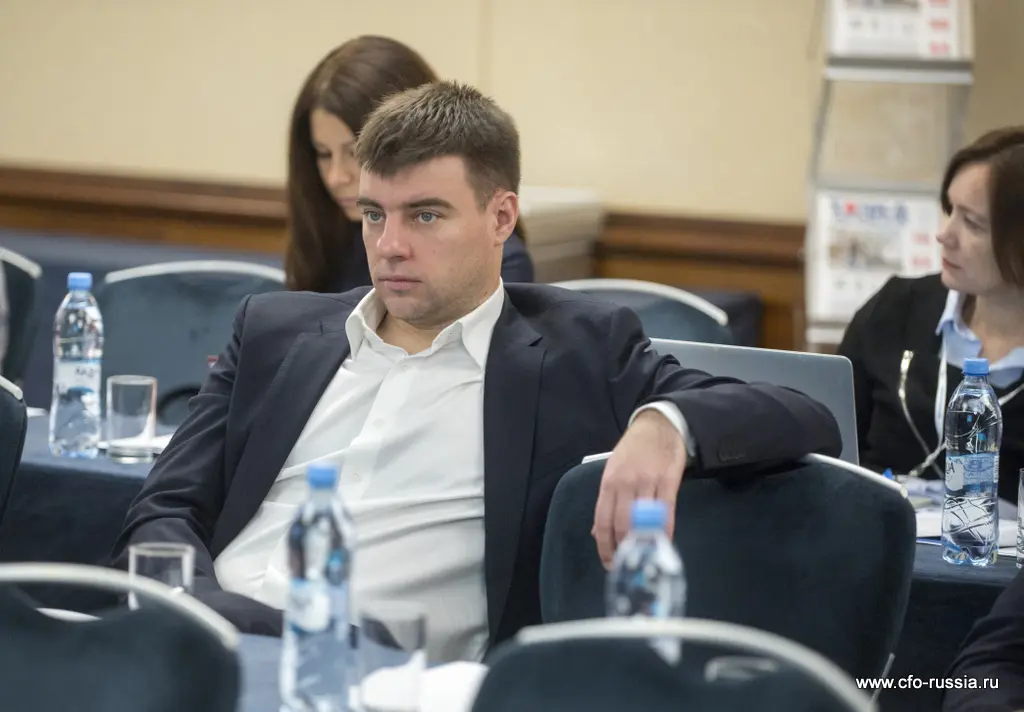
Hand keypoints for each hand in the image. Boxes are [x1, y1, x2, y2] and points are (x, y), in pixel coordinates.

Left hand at [591, 409, 686, 568]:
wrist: (657, 425)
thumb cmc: (633, 452)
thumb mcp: (613, 472)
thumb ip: (607, 502)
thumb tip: (598, 533)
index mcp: (608, 483)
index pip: (602, 521)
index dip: (605, 545)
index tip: (609, 562)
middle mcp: (624, 484)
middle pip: (621, 524)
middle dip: (623, 549)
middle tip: (627, 564)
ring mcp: (646, 482)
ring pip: (641, 520)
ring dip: (642, 543)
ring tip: (643, 557)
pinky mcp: (667, 481)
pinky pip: (665, 512)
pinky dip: (664, 531)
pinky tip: (663, 542)